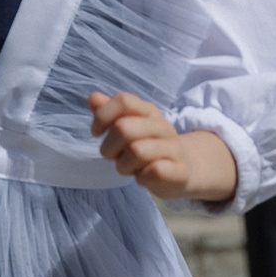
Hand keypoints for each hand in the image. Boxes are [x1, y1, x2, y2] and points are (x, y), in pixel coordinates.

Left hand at [90, 92, 237, 204]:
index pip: (124, 101)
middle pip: (123, 128)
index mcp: (148, 111)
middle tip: (114, 156)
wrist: (182, 171)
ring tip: (130, 168)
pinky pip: (154, 171)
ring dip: (124, 165)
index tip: (98, 132)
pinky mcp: (180, 171)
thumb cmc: (147, 148)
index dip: (103, 116)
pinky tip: (144, 177)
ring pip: (137, 151)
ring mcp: (173, 148)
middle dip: (109, 147)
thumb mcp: (127, 128)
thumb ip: (108, 113)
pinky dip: (142, 178)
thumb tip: (93, 98)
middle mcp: (163, 126)